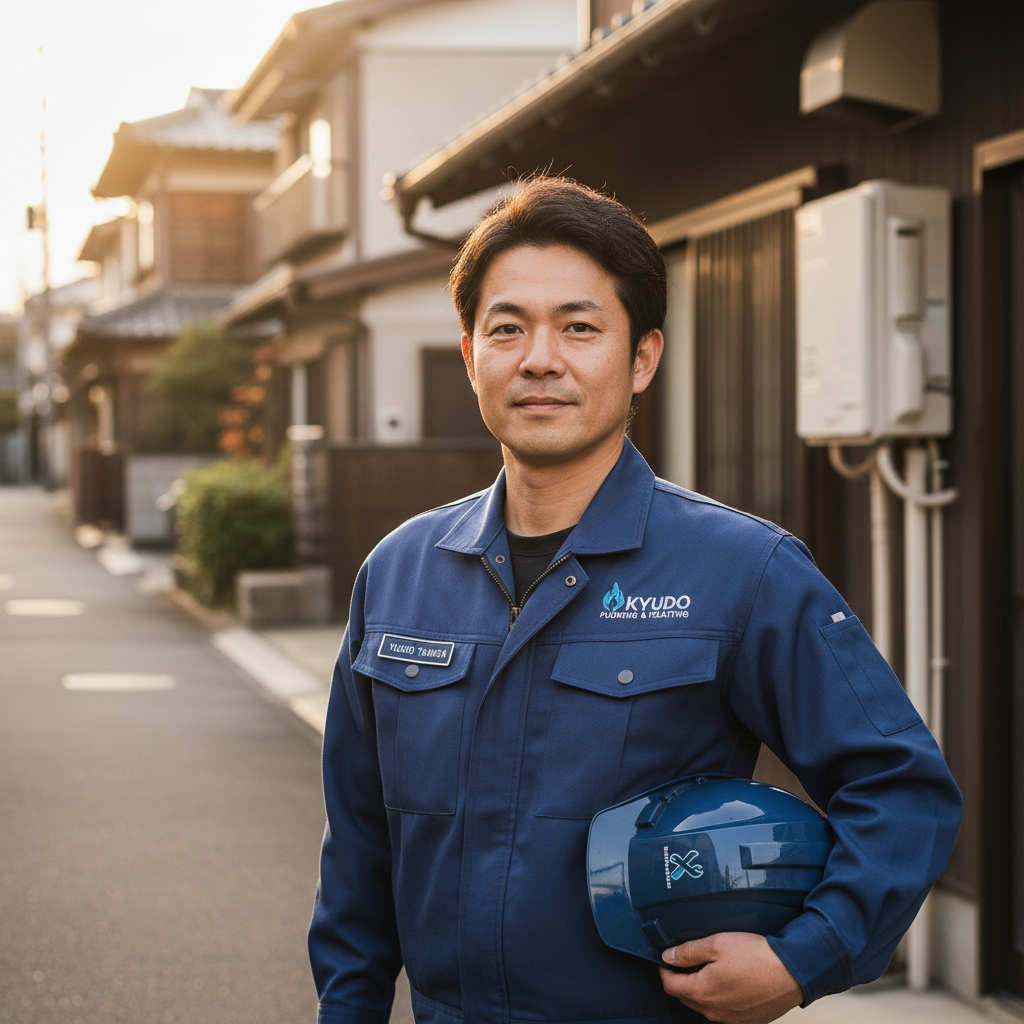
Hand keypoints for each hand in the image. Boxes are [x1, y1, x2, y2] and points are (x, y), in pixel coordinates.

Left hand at [659, 932, 803, 1023]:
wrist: (792, 972)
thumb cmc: (755, 956)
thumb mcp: (716, 944)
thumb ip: (688, 951)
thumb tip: (668, 957)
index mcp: (702, 993)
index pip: (670, 986)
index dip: (665, 970)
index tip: (667, 958)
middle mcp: (714, 1012)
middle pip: (686, 996)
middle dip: (682, 979)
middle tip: (689, 960)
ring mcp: (731, 1019)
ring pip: (706, 1004)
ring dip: (702, 988)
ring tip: (711, 967)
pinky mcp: (747, 1020)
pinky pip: (725, 1010)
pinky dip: (721, 996)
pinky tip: (730, 980)